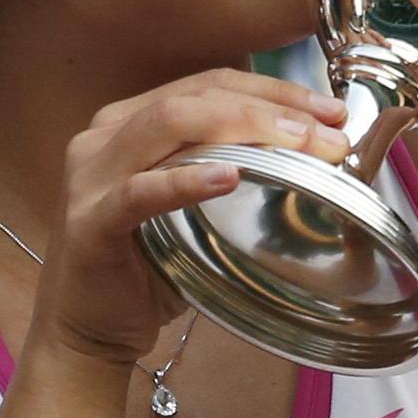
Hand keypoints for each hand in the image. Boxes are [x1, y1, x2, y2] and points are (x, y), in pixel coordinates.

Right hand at [42, 70, 350, 364]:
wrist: (87, 331)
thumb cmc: (145, 269)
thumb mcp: (192, 208)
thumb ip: (227, 170)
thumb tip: (312, 153)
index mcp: (127, 123)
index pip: (209, 86)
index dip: (273, 89)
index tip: (330, 111)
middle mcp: (102, 138)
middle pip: (194, 98)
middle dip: (269, 107)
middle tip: (327, 132)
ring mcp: (90, 177)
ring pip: (169, 126)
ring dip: (243, 130)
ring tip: (298, 146)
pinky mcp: (89, 222)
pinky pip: (139, 191)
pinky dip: (186, 181)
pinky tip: (229, 178)